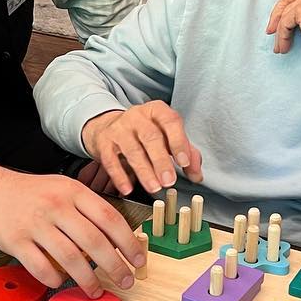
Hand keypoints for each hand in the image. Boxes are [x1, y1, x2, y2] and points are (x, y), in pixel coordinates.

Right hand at [0, 171, 143, 297]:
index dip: (128, 243)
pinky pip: (40, 267)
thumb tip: (120, 240)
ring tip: (96, 290)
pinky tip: (60, 283)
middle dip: (115, 266)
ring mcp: (35, 223)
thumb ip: (90, 210)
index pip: (109, 218)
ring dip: (87, 279)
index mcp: (73, 191)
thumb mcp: (66, 189)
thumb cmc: (35, 195)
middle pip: (94, 241)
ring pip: (70, 257)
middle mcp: (55, 205)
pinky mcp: (15, 241)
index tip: (138, 260)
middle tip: (125, 281)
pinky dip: (54, 280)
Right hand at [82, 101, 203, 196]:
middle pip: (151, 137)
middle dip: (161, 161)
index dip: (178, 142)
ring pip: (132, 150)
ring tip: (154, 187)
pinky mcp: (104, 142)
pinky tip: (127, 189)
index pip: (170, 122)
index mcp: (157, 111)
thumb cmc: (143, 133)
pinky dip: (119, 176)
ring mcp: (118, 128)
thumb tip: (197, 175)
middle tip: (169, 181)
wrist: (108, 126)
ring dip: (144, 171)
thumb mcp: (166, 136)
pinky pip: (111, 160)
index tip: (184, 162)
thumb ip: (186, 152)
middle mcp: (137, 116)